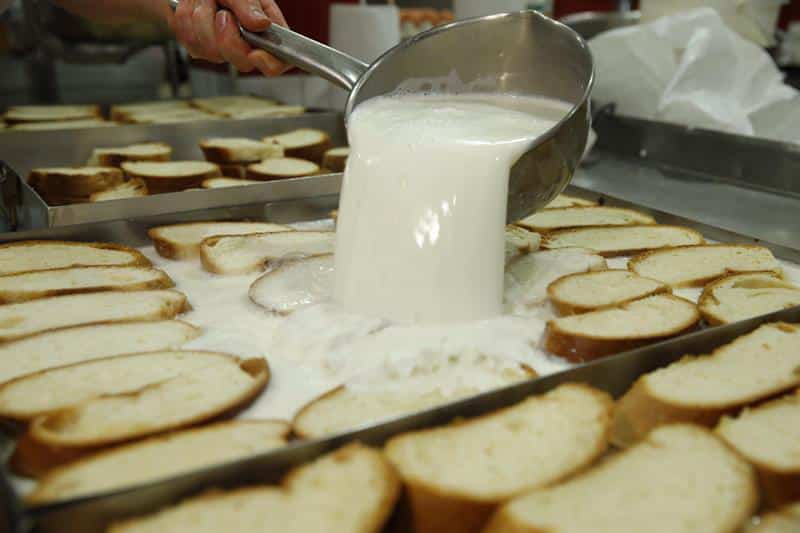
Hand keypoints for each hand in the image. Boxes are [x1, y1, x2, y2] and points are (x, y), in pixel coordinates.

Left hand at [170, 0, 287, 76]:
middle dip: (226, 33)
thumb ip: (250, 5)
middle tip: (223, 11)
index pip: (277, 62)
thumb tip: (261, 24)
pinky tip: (195, 6)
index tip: (255, 54)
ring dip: (203, 17)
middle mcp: (246, 46)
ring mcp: (222, 50)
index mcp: (267, 32)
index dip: (269, 63)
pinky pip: (190, 41)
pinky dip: (188, 18)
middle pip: (242, 62)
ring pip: (211, 51)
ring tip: (207, 0)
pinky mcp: (199, 48)